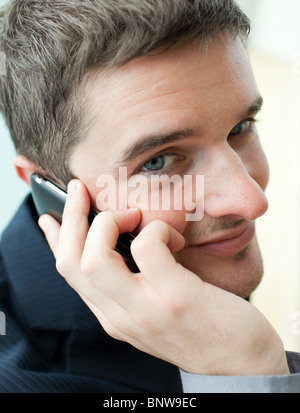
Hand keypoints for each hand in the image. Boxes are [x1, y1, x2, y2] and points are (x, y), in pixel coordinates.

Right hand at [38, 178, 288, 375]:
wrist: (243, 363)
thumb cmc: (202, 328)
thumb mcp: (154, 311)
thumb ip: (131, 285)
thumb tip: (118, 243)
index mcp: (113, 317)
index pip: (70, 274)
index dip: (55, 240)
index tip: (50, 215)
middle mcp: (120, 317)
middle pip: (73, 261)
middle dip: (71, 218)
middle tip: (81, 190)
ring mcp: (145, 309)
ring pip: (96, 256)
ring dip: (108, 222)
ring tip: (133, 215)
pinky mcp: (174, 297)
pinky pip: (147, 246)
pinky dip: (155, 229)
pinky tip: (174, 237)